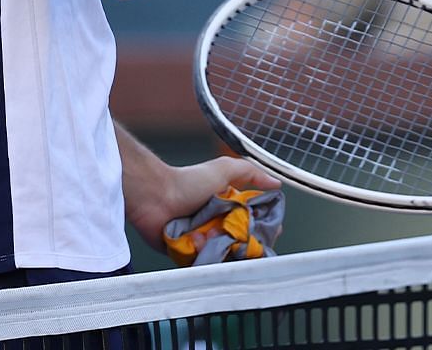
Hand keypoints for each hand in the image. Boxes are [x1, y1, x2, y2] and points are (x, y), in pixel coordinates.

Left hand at [127, 155, 280, 253]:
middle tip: (234, 234)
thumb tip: (277, 183)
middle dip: (240, 241)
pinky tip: (192, 239)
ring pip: (222, 254)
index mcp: (227, 208)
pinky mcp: (186, 254)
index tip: (269, 232)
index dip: (262, 229)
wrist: (155, 196)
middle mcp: (216, 225)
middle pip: (240, 243)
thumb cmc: (188, 181)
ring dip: (218, 245)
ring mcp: (202, 241)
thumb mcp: (224, 170)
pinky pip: (200, 262)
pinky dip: (198, 253)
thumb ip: (251, 173)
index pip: (252, 223)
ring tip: (207, 233)